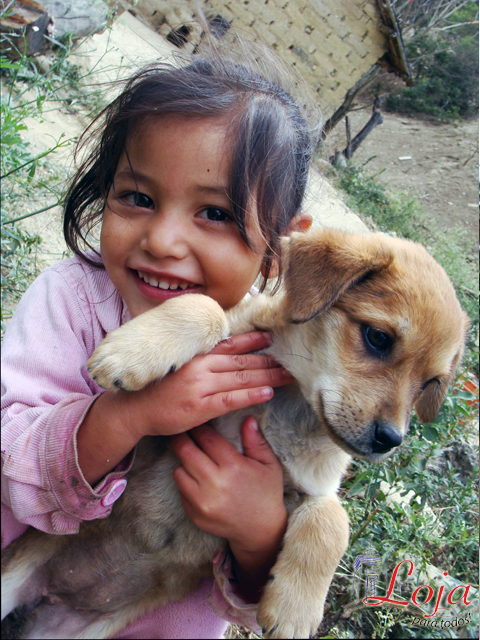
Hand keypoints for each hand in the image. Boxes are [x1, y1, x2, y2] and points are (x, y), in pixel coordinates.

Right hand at [134, 331, 293, 437]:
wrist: (135, 409)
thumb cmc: (156, 388)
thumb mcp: (177, 366)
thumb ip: (198, 359)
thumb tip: (220, 353)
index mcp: (196, 356)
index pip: (230, 344)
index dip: (253, 340)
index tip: (271, 337)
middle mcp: (201, 367)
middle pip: (242, 362)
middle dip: (268, 361)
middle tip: (290, 361)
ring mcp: (201, 387)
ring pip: (241, 378)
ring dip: (268, 377)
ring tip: (287, 376)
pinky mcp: (200, 407)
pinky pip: (231, 399)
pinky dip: (251, 395)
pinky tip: (268, 393)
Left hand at [172, 418, 287, 562]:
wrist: (260, 530)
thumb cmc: (266, 492)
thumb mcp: (269, 464)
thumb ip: (256, 441)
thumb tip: (248, 418)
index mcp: (233, 467)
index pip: (206, 438)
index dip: (199, 427)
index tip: (197, 421)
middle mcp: (214, 484)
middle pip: (186, 451)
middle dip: (182, 438)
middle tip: (182, 431)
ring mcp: (202, 502)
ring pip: (178, 470)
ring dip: (183, 461)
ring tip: (192, 456)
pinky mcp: (194, 514)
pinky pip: (181, 490)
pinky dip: (186, 481)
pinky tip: (196, 478)